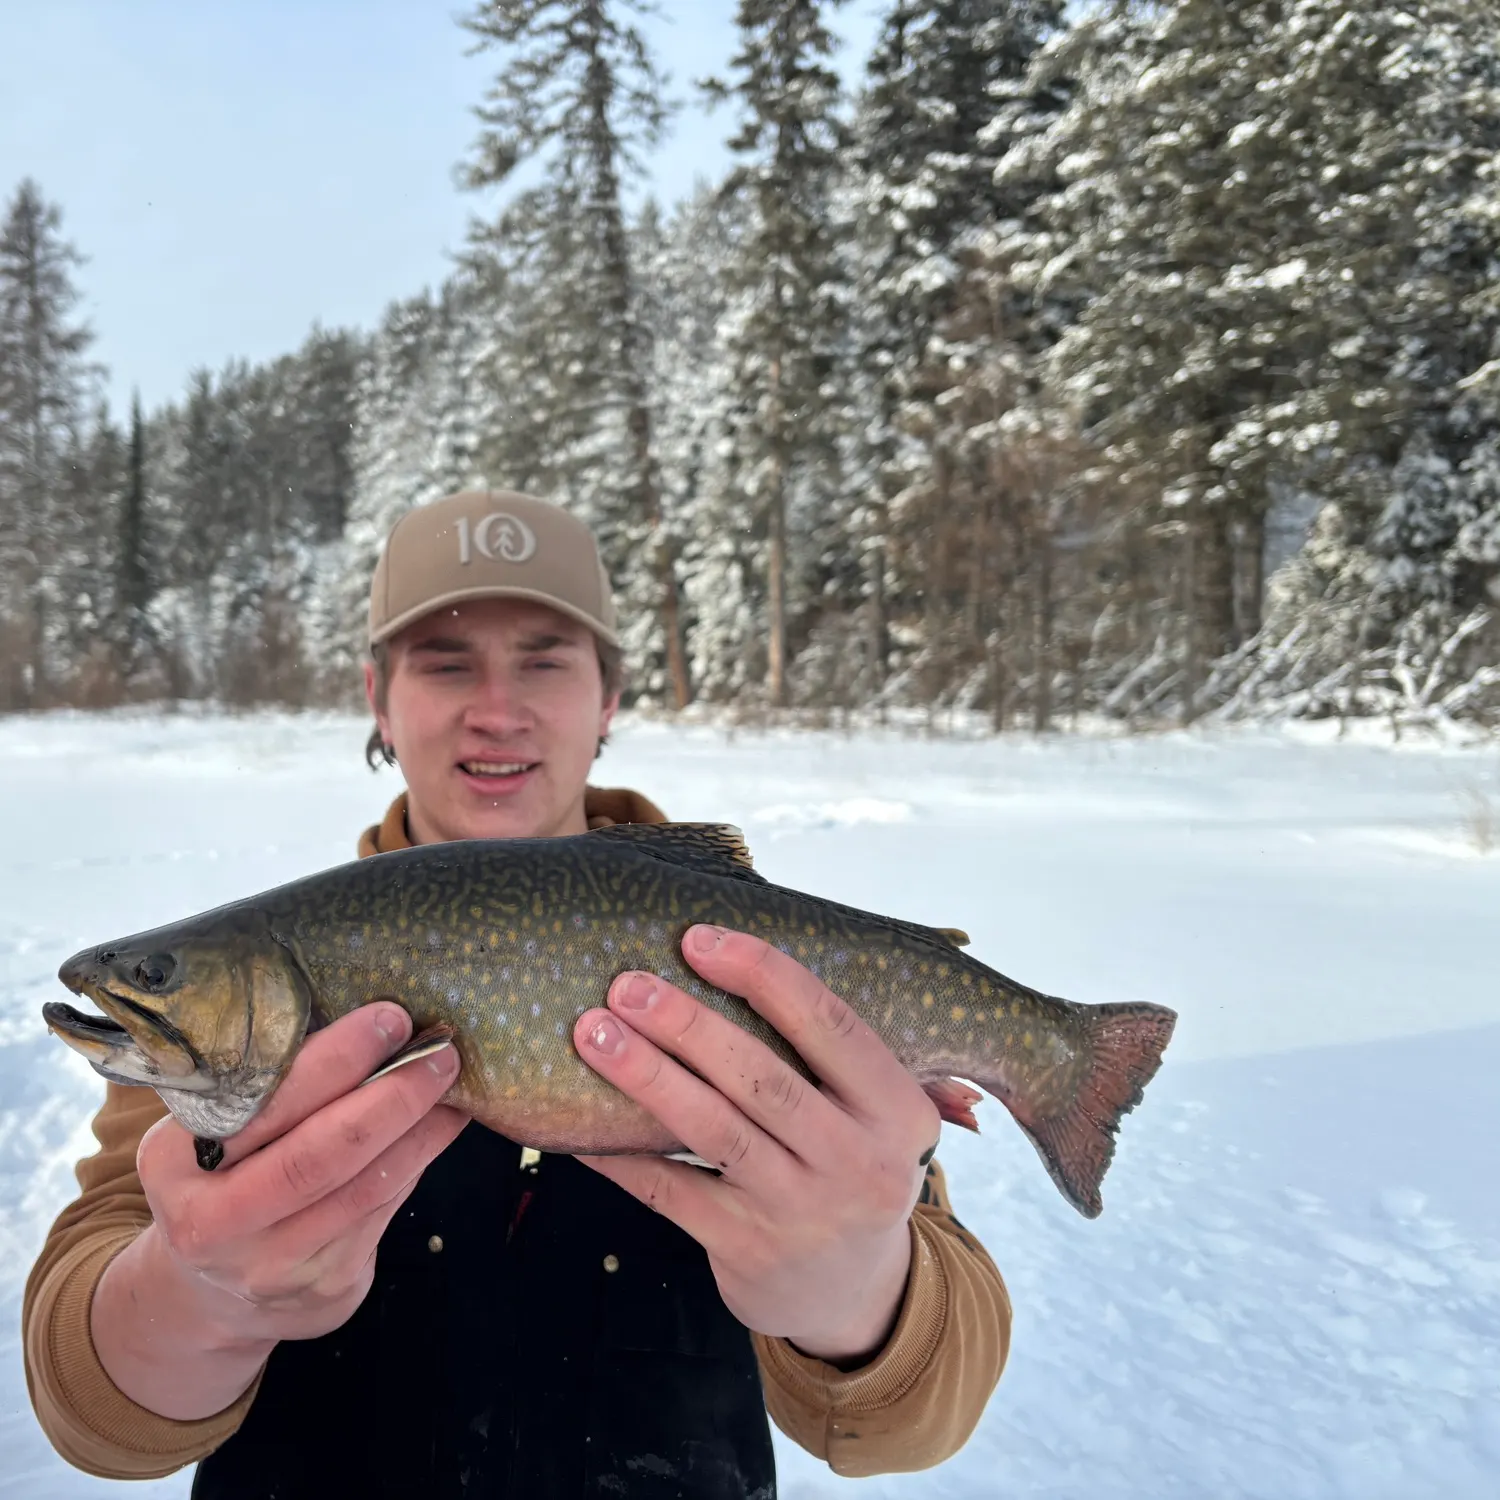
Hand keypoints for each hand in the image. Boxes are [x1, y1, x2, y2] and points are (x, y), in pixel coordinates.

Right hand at [92, 1003, 465, 1419]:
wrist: (211, 1294)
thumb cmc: (223, 1179)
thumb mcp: (214, 1132)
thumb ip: (269, 1088)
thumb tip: (368, 1020)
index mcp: (176, 1163)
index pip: (263, 1105)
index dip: (334, 1061)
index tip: (388, 1018)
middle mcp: (214, 1223)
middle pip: (318, 1155)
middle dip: (391, 1094)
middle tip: (438, 1050)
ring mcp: (270, 1265)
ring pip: (365, 1186)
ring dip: (421, 1128)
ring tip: (452, 1083)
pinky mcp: (323, 1288)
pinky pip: (384, 1211)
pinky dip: (418, 1159)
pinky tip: (440, 1126)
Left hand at [573, 926, 940, 1366]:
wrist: (855, 1297)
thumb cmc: (851, 1167)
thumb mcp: (880, 1116)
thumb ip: (839, 1051)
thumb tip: (742, 953)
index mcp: (899, 1111)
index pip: (830, 1024)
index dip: (763, 975)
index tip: (698, 939)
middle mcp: (858, 1162)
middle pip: (762, 1077)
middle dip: (687, 1024)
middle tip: (627, 985)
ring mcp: (802, 1212)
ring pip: (714, 1130)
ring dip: (647, 1075)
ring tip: (593, 1033)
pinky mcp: (747, 1251)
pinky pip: (671, 1192)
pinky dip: (623, 1155)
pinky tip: (581, 1124)